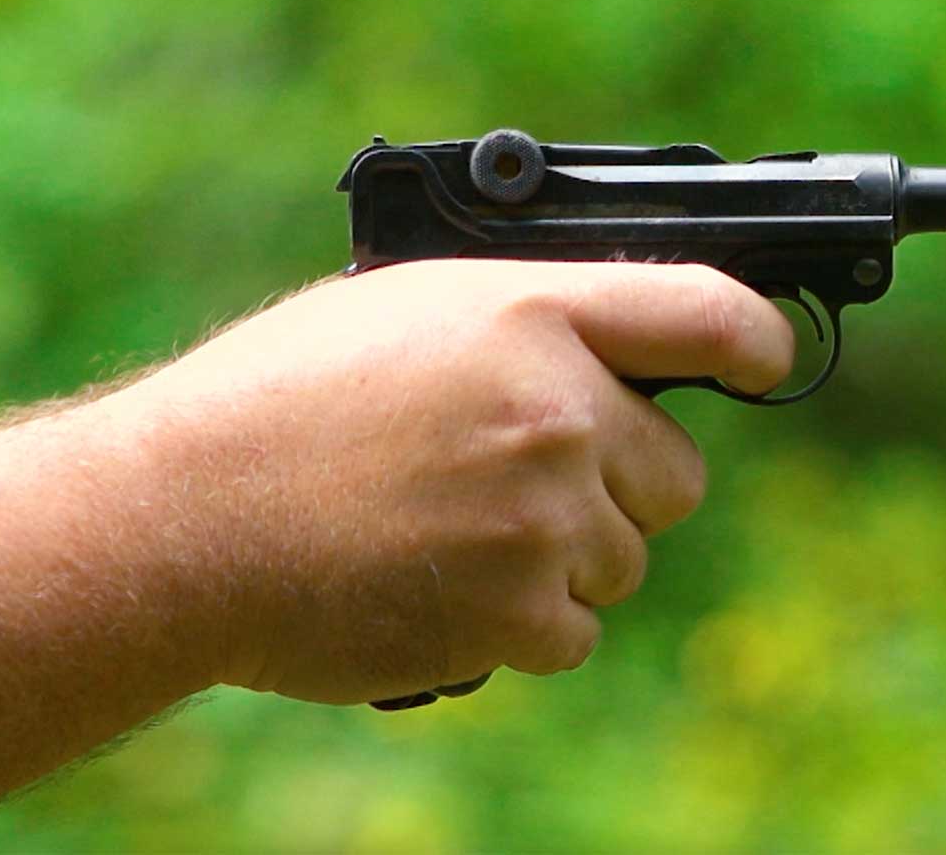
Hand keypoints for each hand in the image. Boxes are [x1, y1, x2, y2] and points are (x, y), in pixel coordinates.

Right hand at [116, 260, 793, 704]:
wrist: (179, 519)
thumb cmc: (273, 405)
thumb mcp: (402, 315)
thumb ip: (522, 326)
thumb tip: (605, 354)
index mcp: (531, 313)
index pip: (709, 312)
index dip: (758, 344)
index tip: (766, 364)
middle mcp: (559, 408)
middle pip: (676, 472)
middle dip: (619, 485)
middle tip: (520, 484)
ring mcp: (545, 515)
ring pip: (625, 558)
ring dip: (561, 559)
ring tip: (446, 533)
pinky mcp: (521, 611)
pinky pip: (575, 632)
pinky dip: (522, 624)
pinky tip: (437, 584)